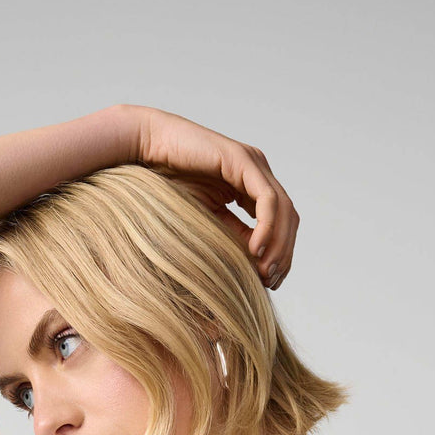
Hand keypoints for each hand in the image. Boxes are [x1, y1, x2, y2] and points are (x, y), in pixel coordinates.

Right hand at [120, 104, 298, 289]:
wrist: (146, 151)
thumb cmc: (169, 184)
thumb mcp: (208, 219)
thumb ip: (233, 235)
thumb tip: (256, 263)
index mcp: (252, 187)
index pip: (281, 224)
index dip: (281, 255)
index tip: (270, 283)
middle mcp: (258, 173)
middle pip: (289, 219)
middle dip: (284, 254)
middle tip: (272, 282)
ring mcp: (253, 163)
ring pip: (284, 209)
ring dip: (279, 245)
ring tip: (265, 271)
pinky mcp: (242, 160)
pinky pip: (267, 199)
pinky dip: (267, 227)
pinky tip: (256, 250)